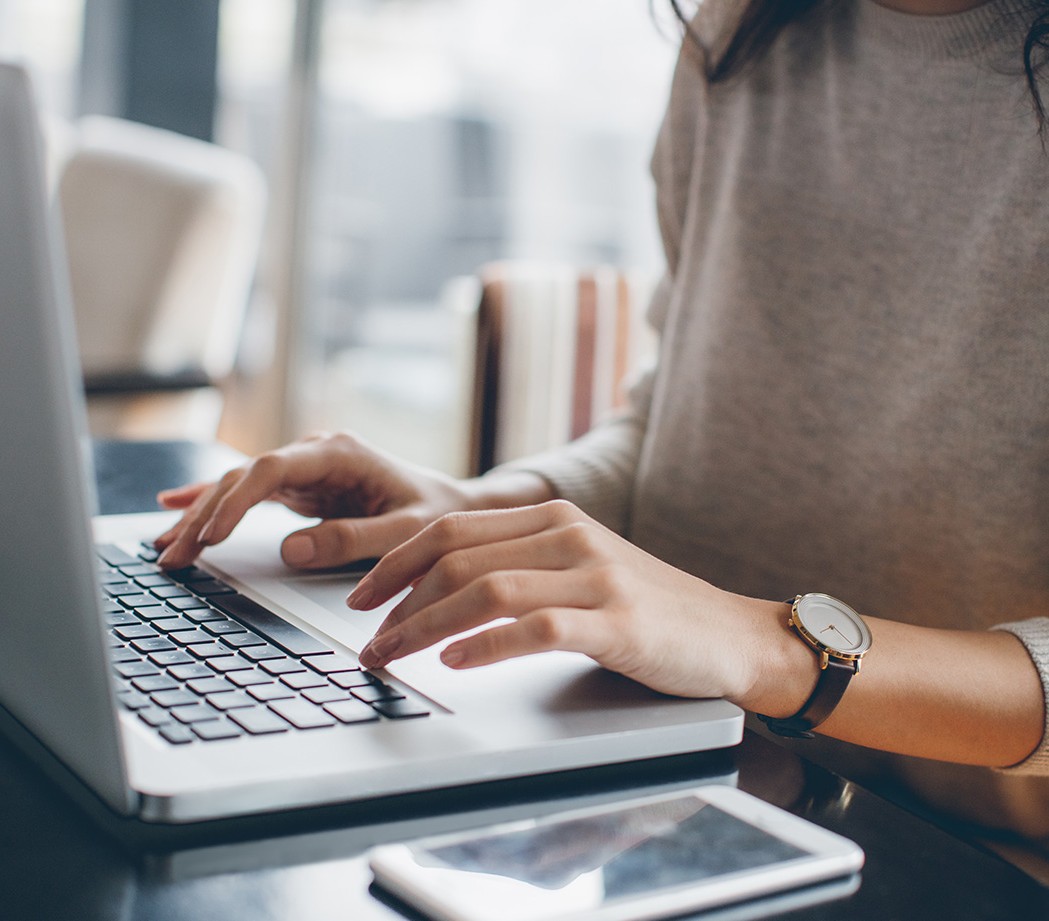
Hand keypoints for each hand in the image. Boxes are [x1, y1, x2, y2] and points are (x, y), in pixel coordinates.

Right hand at [154, 432, 479, 569]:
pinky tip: (173, 506)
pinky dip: (212, 502)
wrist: (453, 507)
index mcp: (340, 454)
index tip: (210, 534)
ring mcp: (305, 469)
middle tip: (173, 555)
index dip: (236, 500)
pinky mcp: (301, 487)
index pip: (272, 469)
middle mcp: (316, 454)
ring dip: (200, 515)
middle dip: (205, 515)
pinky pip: (248, 494)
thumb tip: (290, 550)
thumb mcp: (405, 532)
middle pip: (245, 477)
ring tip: (165, 547)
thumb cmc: (435, 515)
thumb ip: (352, 540)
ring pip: (238, 486)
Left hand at [351, 500, 787, 702]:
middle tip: (367, 639)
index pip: (452, 529)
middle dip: (397, 599)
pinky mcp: (616, 621)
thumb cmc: (645, 608)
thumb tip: (438, 590)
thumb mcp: (579, 568)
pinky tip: (455, 661)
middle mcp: (569, 536)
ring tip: (393, 655)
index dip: (395, 562)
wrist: (727, 634)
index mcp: (553, 518)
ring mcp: (595, 576)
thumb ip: (520, 564)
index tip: (361, 597)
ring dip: (426, 626)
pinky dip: (487, 645)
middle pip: (457, 556)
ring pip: (487, 590)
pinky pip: (536, 627)